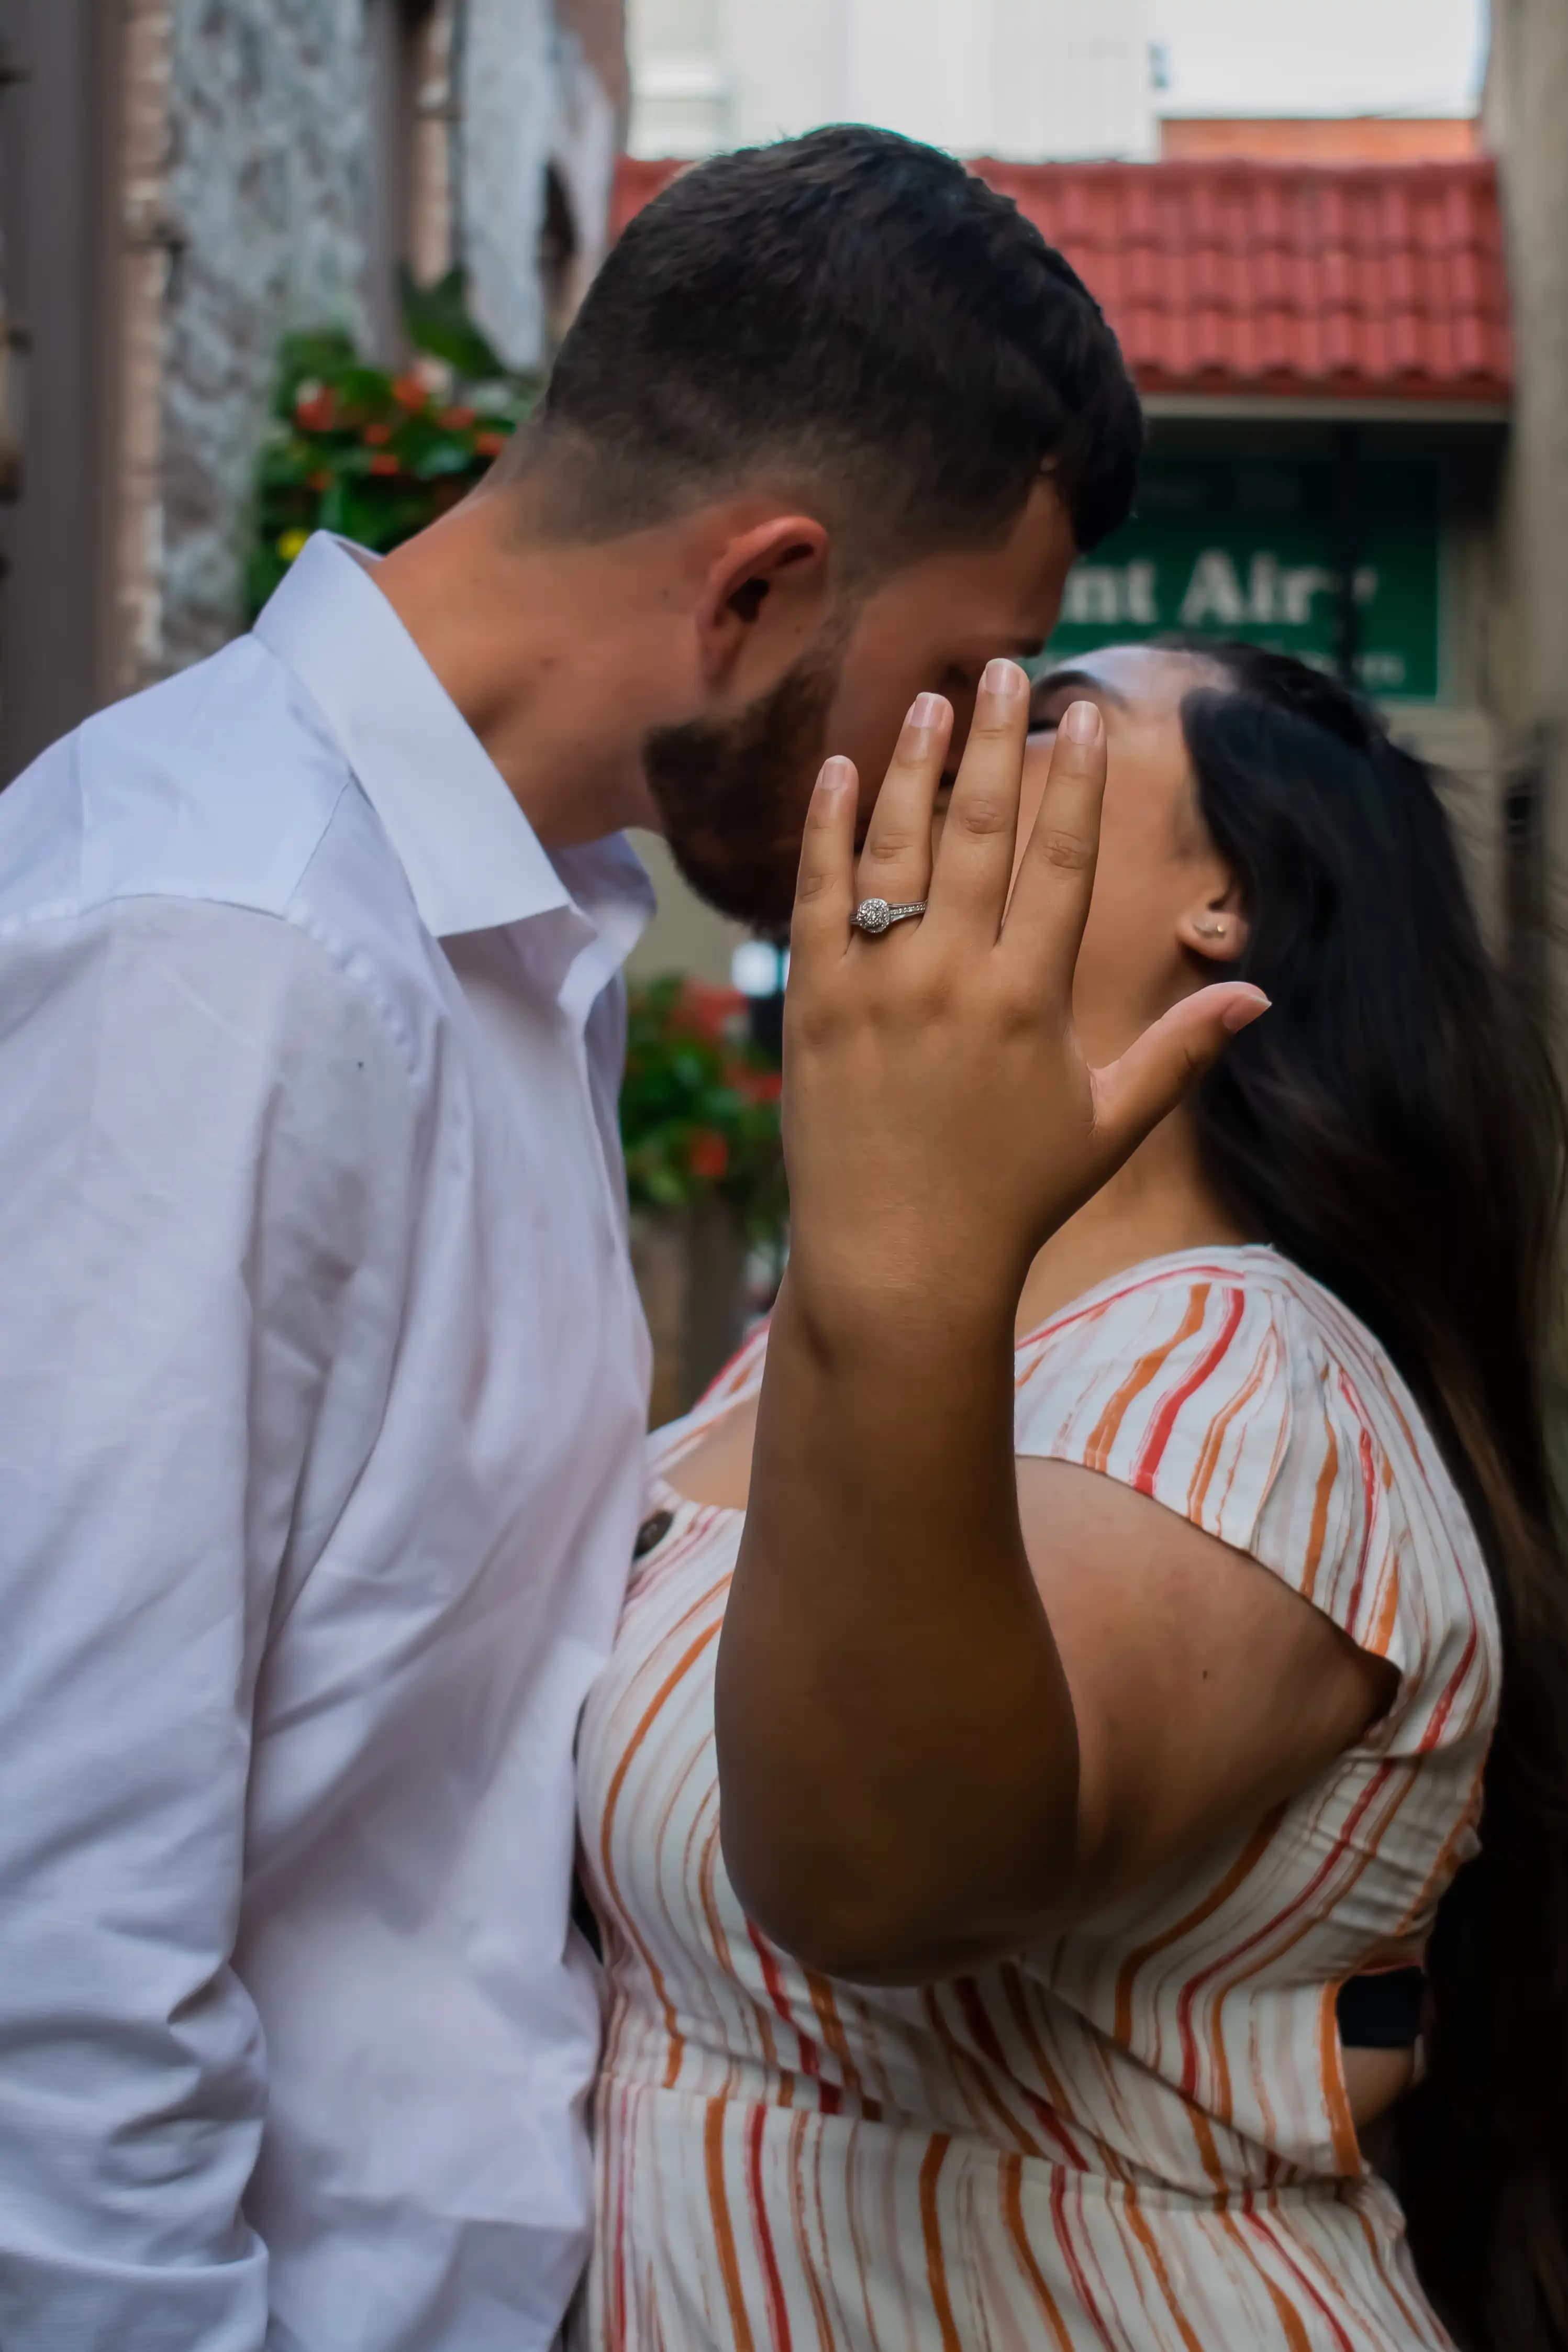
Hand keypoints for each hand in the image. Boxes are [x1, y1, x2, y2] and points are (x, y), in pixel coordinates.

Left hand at [782, 658, 1267, 1321]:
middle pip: (981, 831)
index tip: (1086, 713)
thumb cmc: (1010, 1200)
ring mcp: (875, 987)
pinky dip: (824, 829)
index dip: (1077, 780)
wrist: (898, 1264)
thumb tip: (1257, 993)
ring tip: (931, 700)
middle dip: (998, 741)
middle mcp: (953, 978)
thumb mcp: (1108, 1126)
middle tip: (1005, 668)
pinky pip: (814, 897)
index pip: (1061, 861)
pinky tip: (836, 769)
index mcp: (1030, 999)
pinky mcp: (813, 1006)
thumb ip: (1180, 1050)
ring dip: (913, 764)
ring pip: (895, 848)